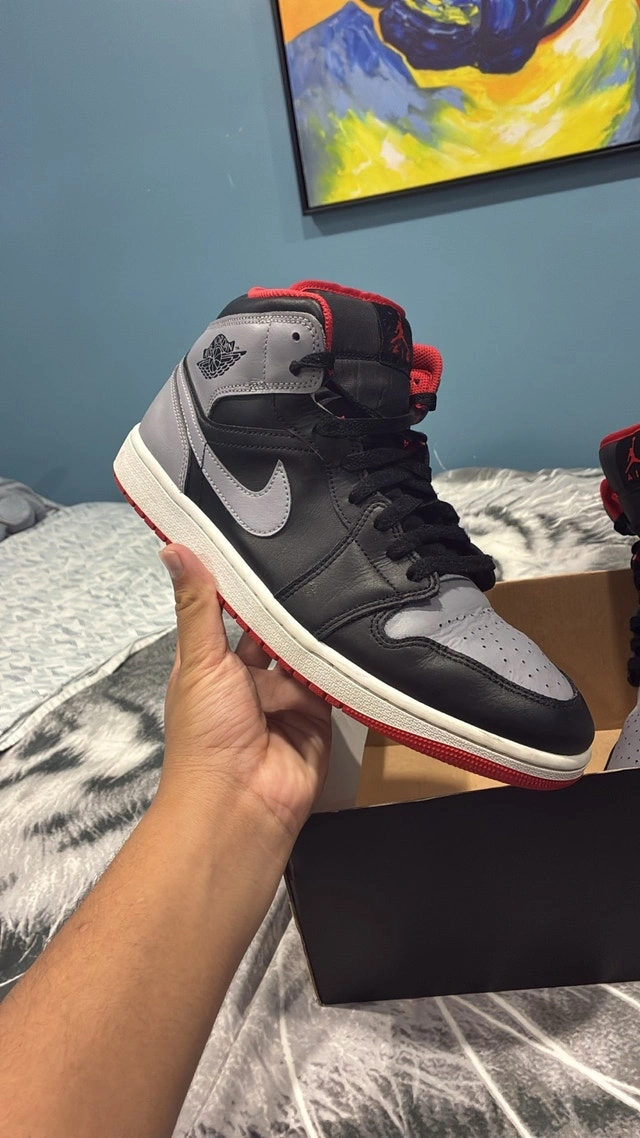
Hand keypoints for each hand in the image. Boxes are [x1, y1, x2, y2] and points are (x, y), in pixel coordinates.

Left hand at [157, 544, 331, 841]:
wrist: (242, 801)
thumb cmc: (207, 730)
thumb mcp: (198, 659)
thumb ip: (197, 604)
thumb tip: (172, 545)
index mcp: (213, 664)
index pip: (232, 612)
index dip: (247, 582)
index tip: (270, 534)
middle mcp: (249, 679)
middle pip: (274, 632)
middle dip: (291, 607)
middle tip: (321, 555)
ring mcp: (286, 697)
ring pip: (305, 652)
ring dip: (317, 632)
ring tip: (345, 582)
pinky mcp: (320, 715)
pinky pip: (333, 680)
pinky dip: (341, 663)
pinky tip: (359, 625)